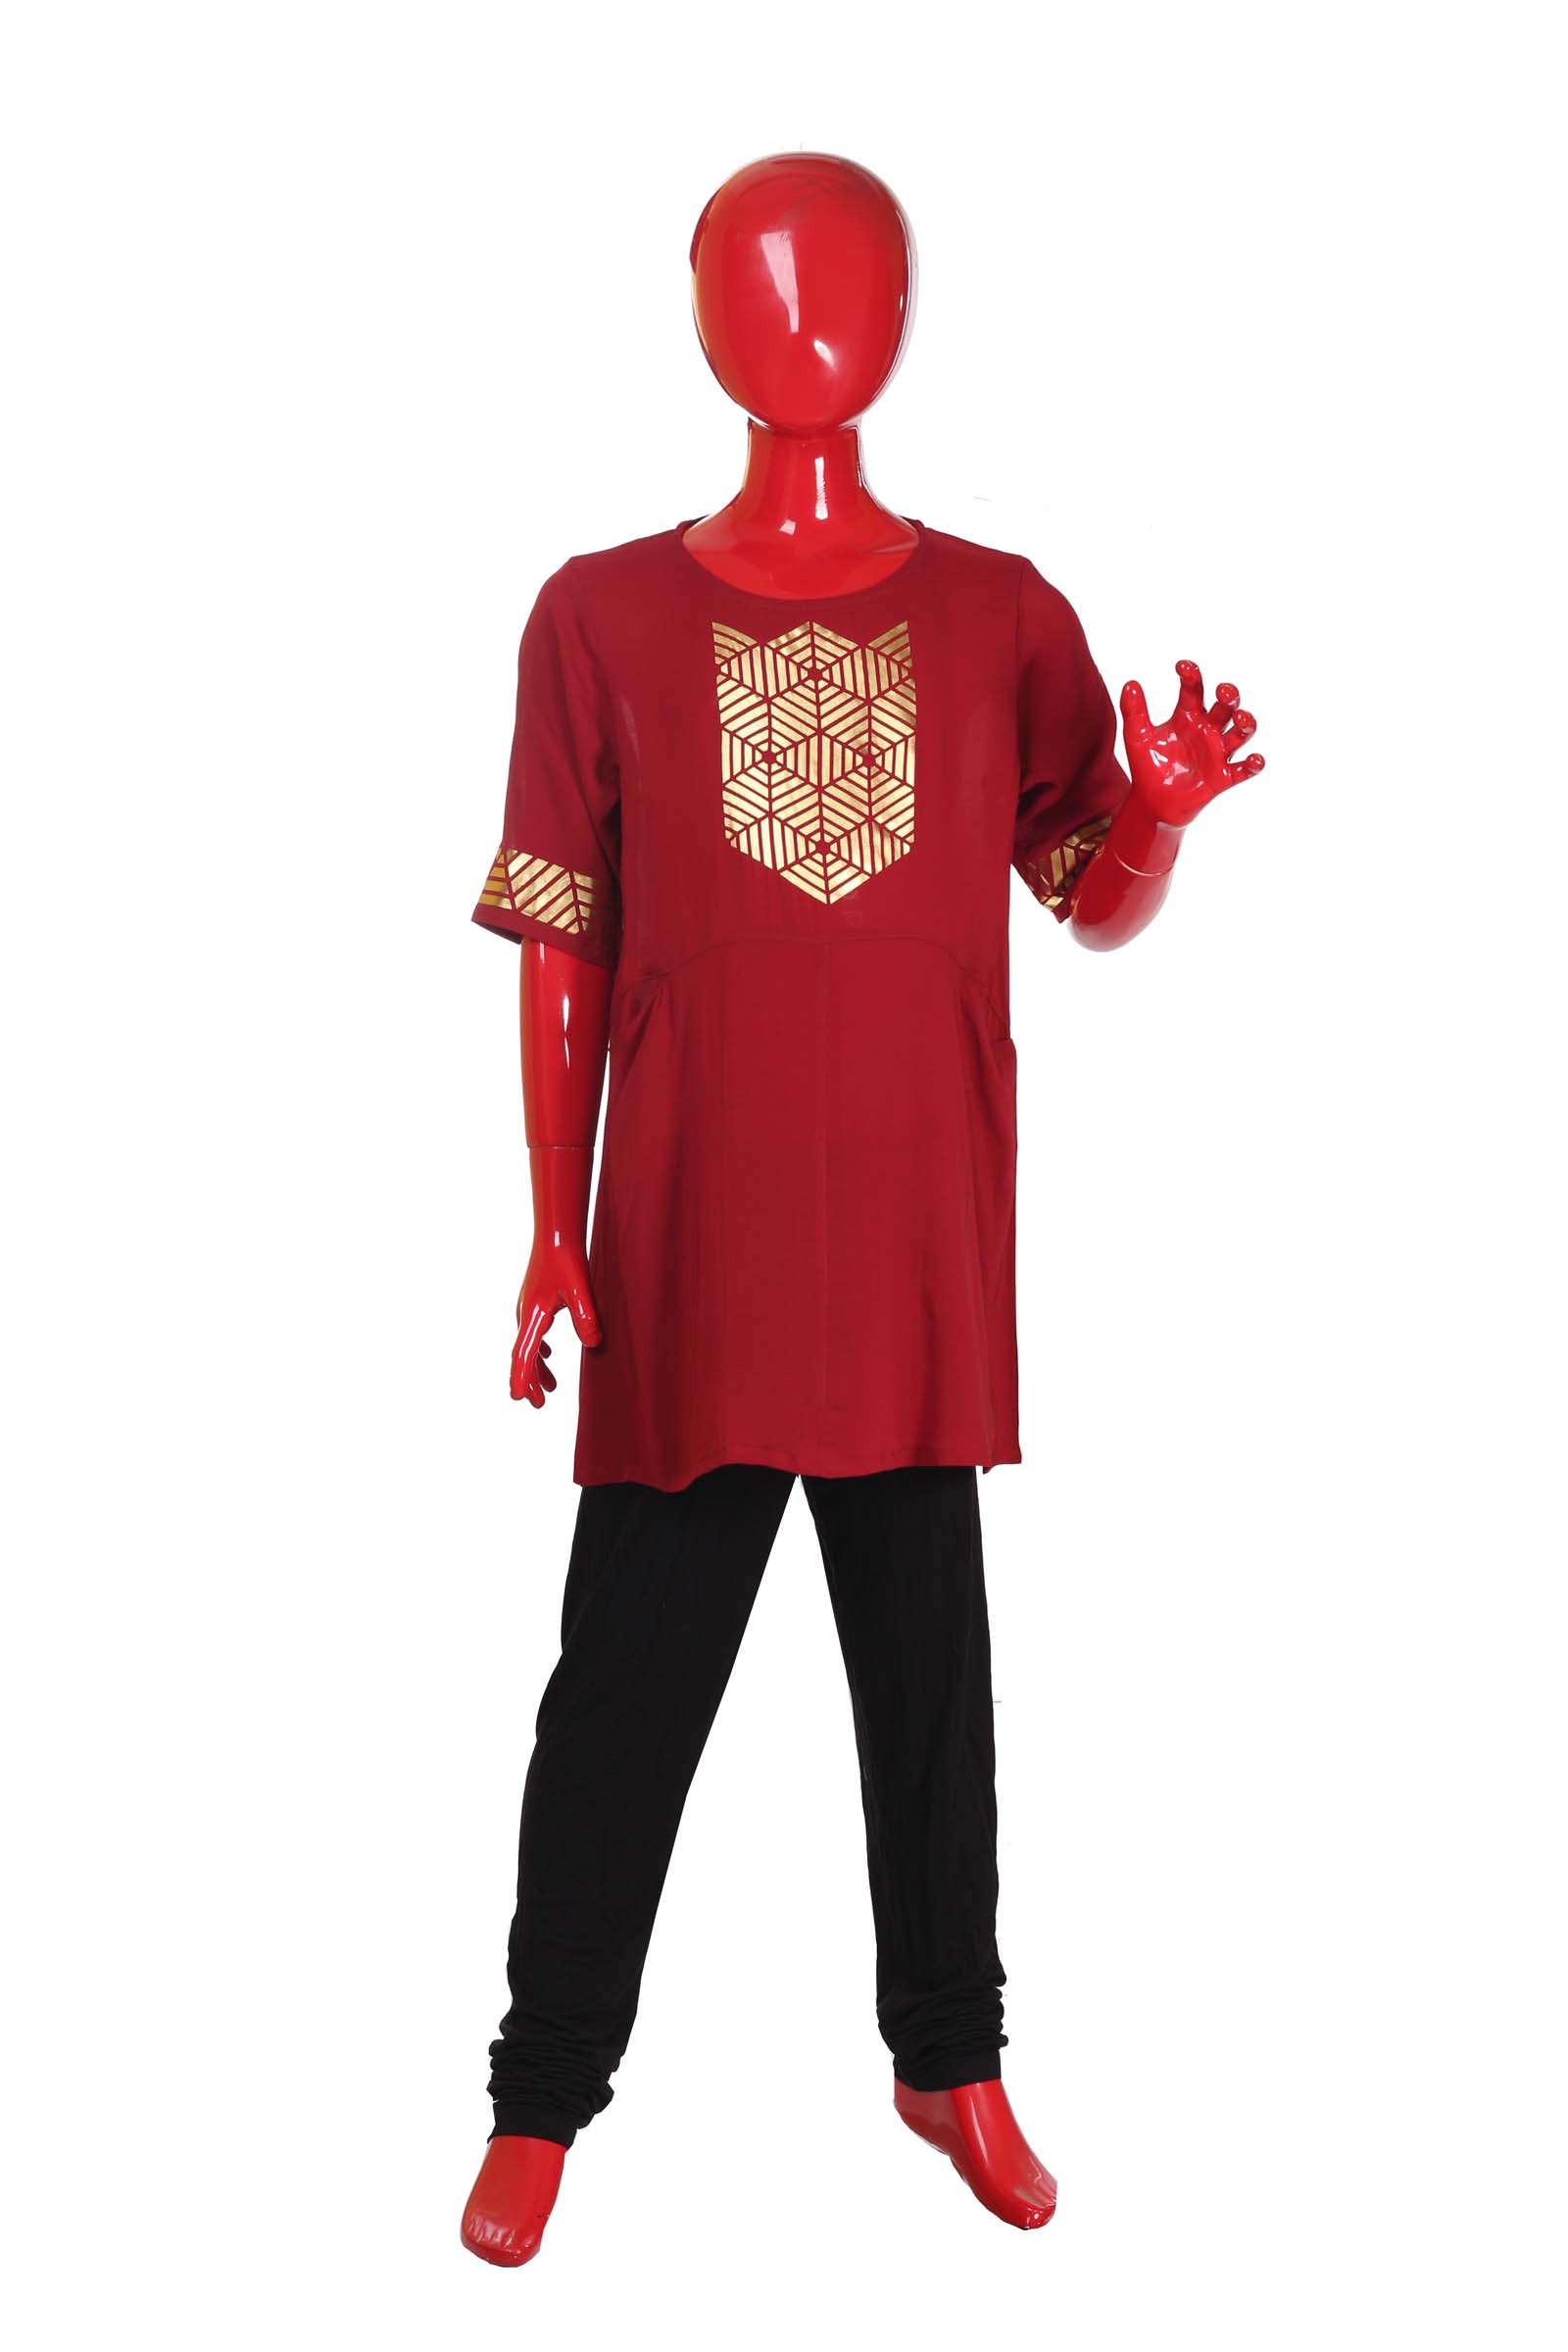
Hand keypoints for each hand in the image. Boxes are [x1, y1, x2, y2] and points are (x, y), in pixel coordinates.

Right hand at [511, 1240, 601, 1408]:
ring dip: (536, 1367)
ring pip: (528, 1345)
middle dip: (529, 1380)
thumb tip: (593, 1345)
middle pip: (523, 1355)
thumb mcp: (580, 1289)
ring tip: (550, 1388)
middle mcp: (525, 1314)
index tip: (518, 1398)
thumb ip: (586, 1317)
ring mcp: (528, 1308)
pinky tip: (548, 1355)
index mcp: (533, 1315)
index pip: (523, 1354)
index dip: (521, 1377)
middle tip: (537, 1404)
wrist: (556, 1235)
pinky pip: (533, 1333)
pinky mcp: (535, 1302)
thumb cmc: (566, 1259)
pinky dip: (538, 1349)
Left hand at [1120, 660, 1263, 827]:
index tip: (1182, 666)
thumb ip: (1134, 711)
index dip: (1191, 676)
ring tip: (1241, 718)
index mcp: (1187, 716)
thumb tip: (1130, 684)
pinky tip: (1255, 760)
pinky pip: (1244, 770)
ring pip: (1240, 733)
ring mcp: (1217, 752)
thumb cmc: (1148, 766)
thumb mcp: (1138, 737)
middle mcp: (1207, 730)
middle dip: (1229, 696)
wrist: (1152, 802)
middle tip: (1223, 691)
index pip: (1194, 690)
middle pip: (1224, 707)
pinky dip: (1253, 765)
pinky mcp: (1223, 777)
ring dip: (1245, 723)